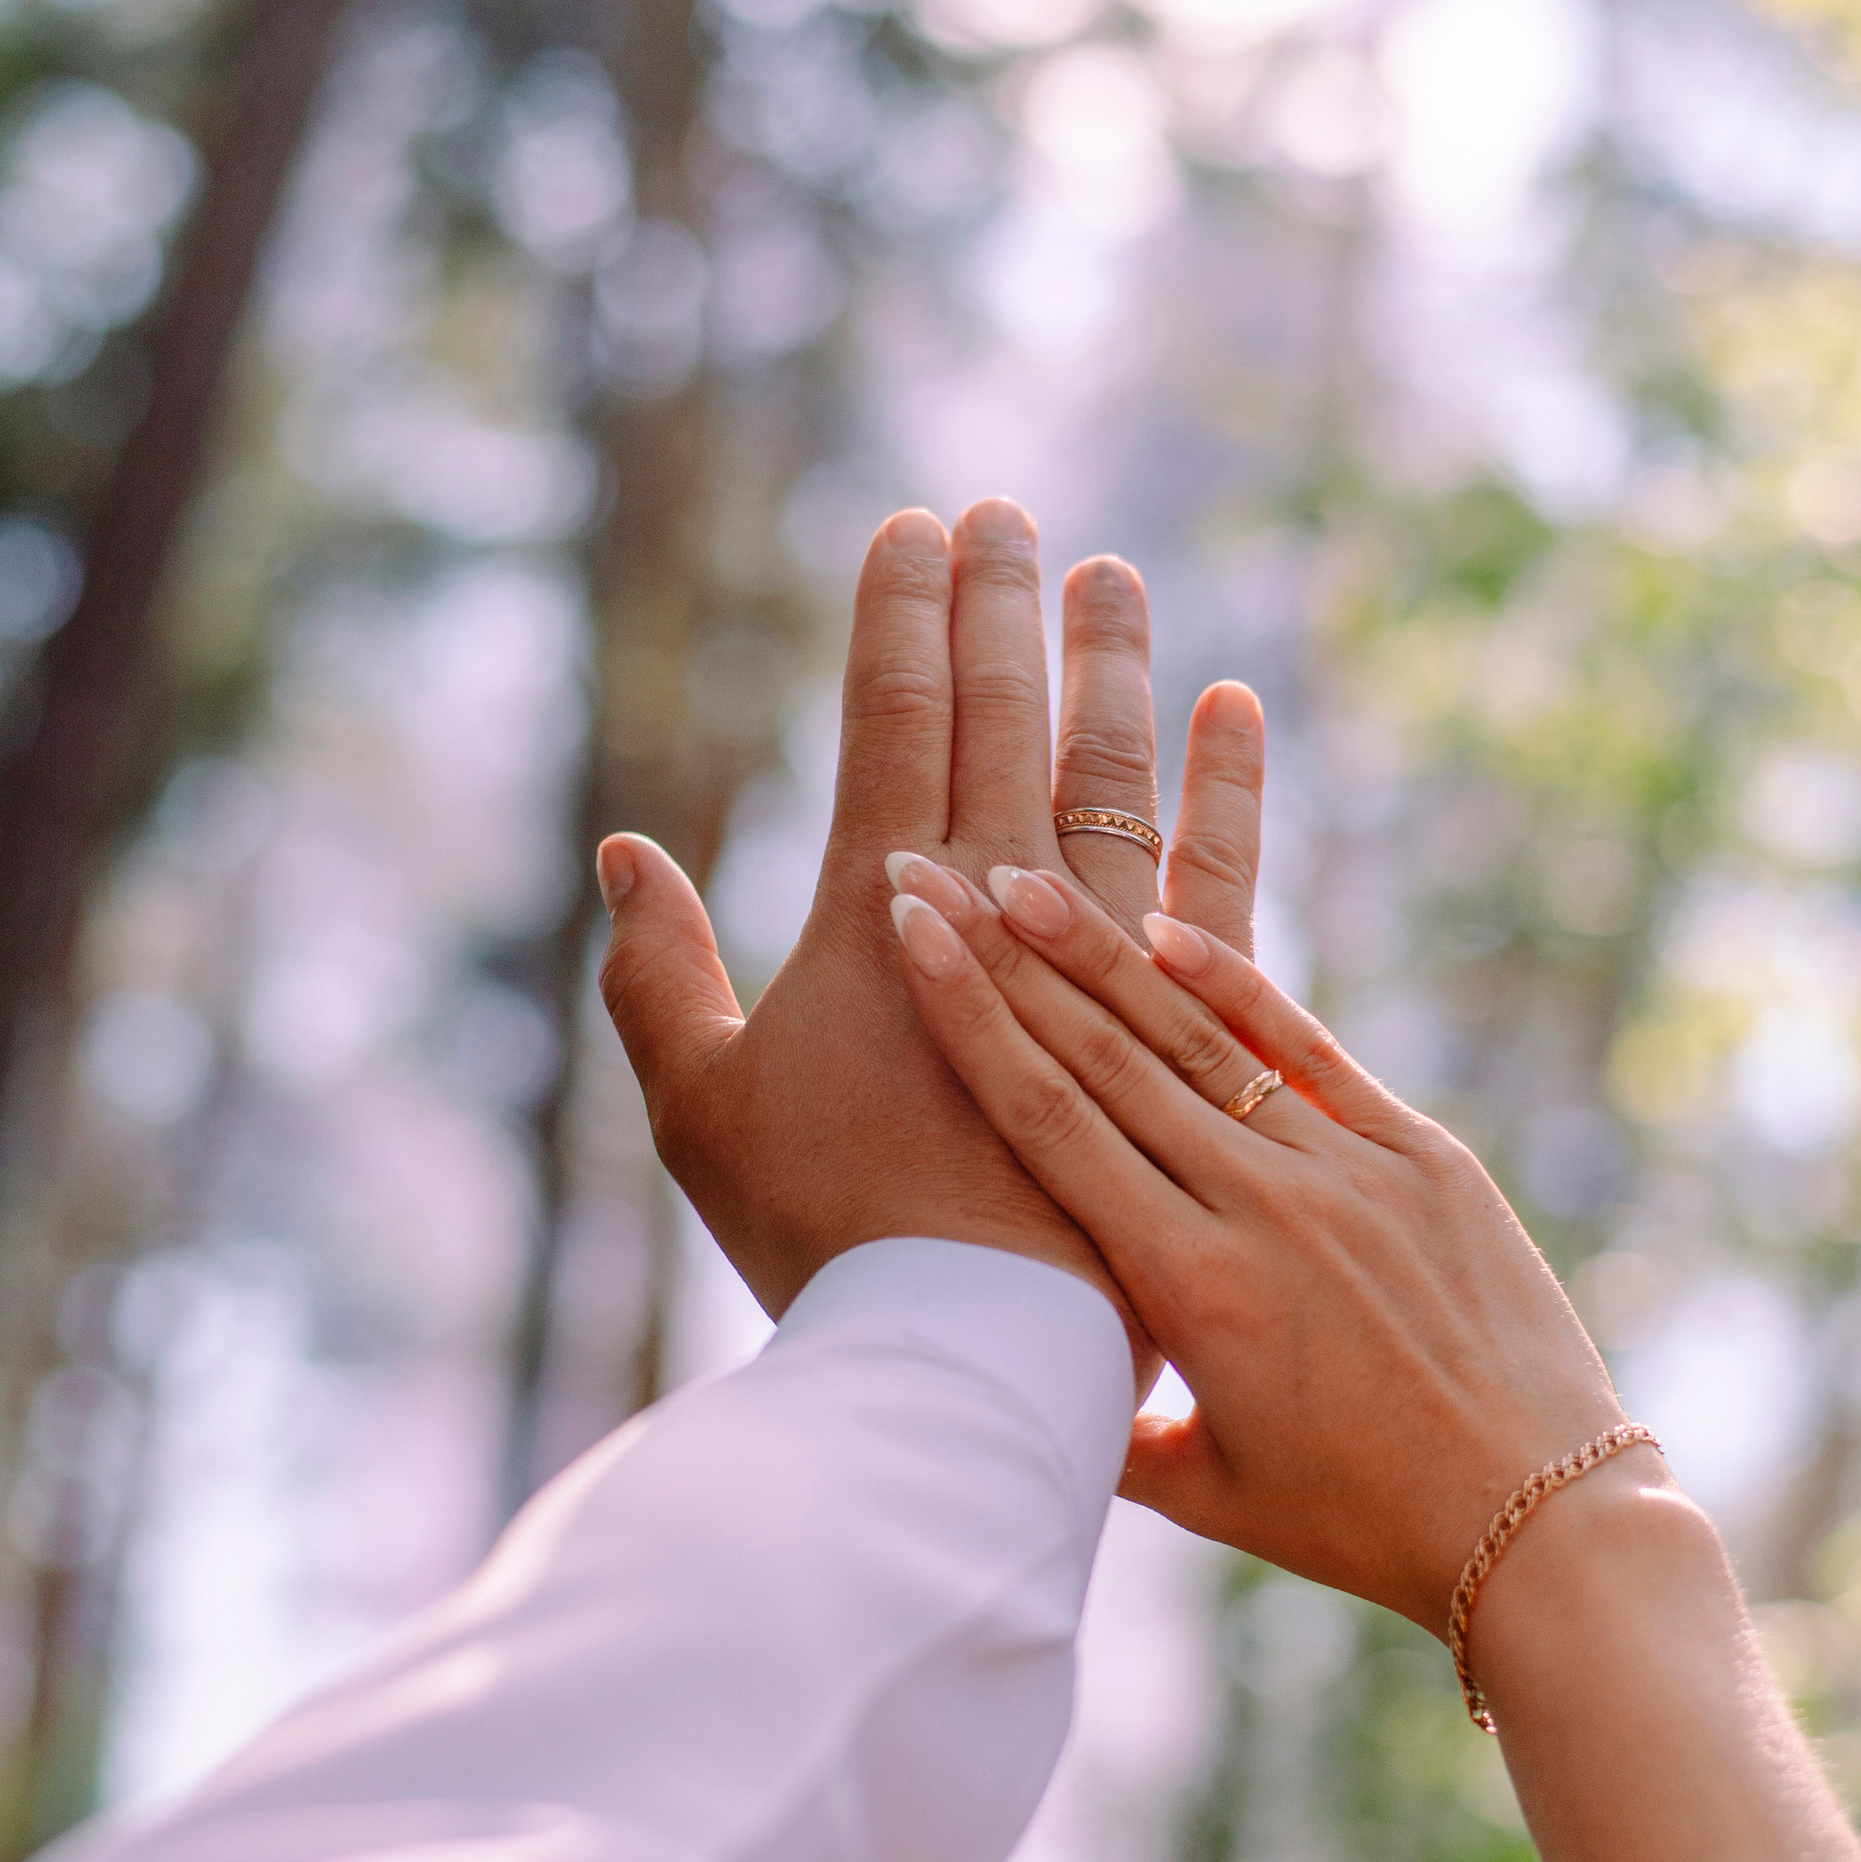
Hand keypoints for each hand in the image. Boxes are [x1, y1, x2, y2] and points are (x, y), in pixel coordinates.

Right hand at [595, 498, 1265, 1321]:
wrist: (980, 1347)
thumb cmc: (826, 1241)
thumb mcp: (702, 1115)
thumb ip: (659, 979)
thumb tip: (626, 856)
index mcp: (879, 909)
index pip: (891, 716)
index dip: (901, 614)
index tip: (913, 528)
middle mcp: (1002, 903)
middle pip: (1002, 713)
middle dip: (999, 604)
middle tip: (1006, 514)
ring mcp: (1109, 955)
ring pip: (1113, 768)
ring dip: (1109, 660)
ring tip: (1111, 573)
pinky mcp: (1193, 1022)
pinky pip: (1223, 874)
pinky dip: (1227, 785)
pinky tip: (1234, 710)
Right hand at [877, 856, 1628, 1649]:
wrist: (1542, 1519)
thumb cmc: (1362, 1525)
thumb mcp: (1209, 1496)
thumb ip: (1105, 1429)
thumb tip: (1020, 1378)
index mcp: (1190, 1292)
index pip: (1050, 1125)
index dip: (972, 1021)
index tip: (911, 936)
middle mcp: (1261, 1210)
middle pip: (1104, 1057)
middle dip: (1006, 959)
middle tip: (931, 872)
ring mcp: (1348, 1170)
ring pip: (1196, 1038)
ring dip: (1100, 951)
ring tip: (1023, 877)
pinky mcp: (1422, 1156)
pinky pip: (1308, 1049)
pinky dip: (1234, 986)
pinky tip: (1167, 920)